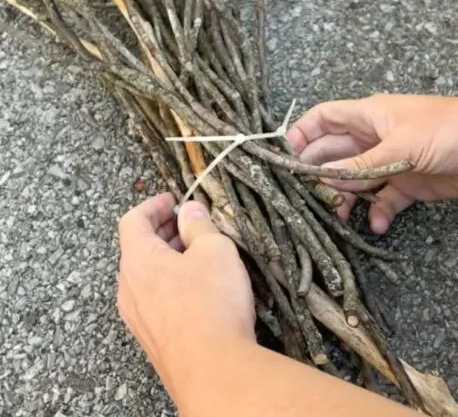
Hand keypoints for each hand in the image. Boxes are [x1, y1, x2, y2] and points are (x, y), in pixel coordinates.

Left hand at [117, 194, 254, 405]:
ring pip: (145, 277)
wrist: (213, 371)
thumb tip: (190, 211)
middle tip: (188, 224)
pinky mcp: (152, 339)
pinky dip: (169, 284)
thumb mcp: (214, 249)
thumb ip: (199, 225)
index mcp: (138, 260)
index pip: (132, 221)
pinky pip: (153, 301)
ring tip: (197, 255)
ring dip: (167, 259)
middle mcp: (129, 289)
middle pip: (137, 248)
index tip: (172, 200)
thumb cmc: (212, 303)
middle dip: (162, 231)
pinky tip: (197, 289)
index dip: (152, 205)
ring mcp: (138, 318)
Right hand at [287, 78, 457, 233]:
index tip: (285, 157)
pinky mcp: (410, 183)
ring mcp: (392, 162)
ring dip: (345, 196)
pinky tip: (379, 224)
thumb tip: (324, 179)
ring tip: (339, 214)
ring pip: (356, 179)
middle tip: (305, 196)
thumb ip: (361, 165)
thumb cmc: (451, 129)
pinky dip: (379, 213)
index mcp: (370, 116)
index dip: (302, 133)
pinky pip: (385, 200)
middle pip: (335, 153)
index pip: (325, 118)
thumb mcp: (401, 146)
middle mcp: (376, 138)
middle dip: (319, 172)